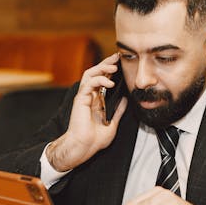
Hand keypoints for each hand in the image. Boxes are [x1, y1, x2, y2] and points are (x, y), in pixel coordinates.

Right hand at [46, 54, 127, 171]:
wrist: (84, 147)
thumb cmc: (94, 140)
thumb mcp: (112, 124)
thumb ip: (118, 111)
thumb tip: (125, 100)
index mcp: (95, 100)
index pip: (102, 79)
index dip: (110, 70)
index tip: (120, 63)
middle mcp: (89, 96)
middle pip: (96, 73)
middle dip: (106, 63)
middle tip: (117, 57)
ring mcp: (83, 97)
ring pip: (90, 74)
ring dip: (102, 68)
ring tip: (114, 67)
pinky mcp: (80, 99)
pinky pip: (89, 84)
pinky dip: (99, 80)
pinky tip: (110, 82)